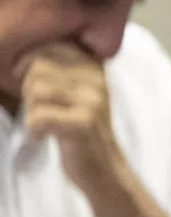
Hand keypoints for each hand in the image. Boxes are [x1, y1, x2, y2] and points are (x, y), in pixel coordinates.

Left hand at [19, 43, 122, 189]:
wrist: (104, 169)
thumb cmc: (80, 131)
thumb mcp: (75, 93)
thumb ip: (58, 70)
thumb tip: (20, 56)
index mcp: (94, 68)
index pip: (51, 46)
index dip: (29, 62)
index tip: (28, 84)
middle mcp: (96, 80)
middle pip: (39, 67)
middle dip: (28, 91)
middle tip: (39, 111)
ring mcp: (92, 101)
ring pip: (36, 90)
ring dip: (30, 111)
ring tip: (42, 124)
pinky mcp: (84, 123)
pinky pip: (40, 116)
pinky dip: (34, 129)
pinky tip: (44, 136)